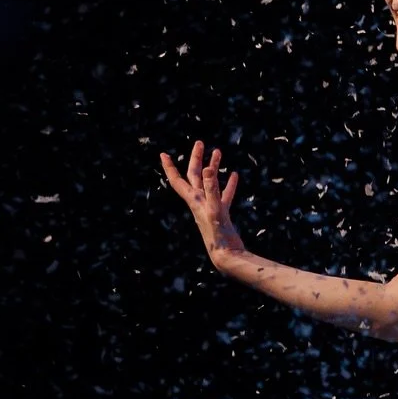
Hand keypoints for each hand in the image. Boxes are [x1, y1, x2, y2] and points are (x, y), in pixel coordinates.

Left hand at [160, 140, 246, 268]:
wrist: (227, 256)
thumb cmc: (218, 236)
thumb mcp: (215, 209)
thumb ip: (211, 188)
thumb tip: (206, 168)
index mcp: (194, 201)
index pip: (178, 180)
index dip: (170, 167)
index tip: (163, 154)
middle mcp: (199, 203)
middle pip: (194, 176)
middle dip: (196, 159)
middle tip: (200, 143)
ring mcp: (210, 208)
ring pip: (209, 183)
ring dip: (212, 167)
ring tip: (218, 152)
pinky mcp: (221, 213)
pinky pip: (224, 194)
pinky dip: (228, 184)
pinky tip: (234, 175)